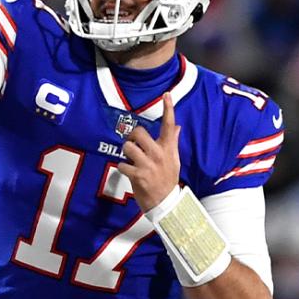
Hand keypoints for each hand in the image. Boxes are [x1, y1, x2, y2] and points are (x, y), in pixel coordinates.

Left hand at [117, 93, 180, 212]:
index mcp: (168, 149)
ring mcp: (149, 165)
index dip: (168, 109)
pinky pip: (122, 164)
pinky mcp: (139, 176)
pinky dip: (122, 167)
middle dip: (132, 137)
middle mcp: (159, 154)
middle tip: (133, 144)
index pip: (169, 125)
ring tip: (132, 160)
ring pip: (128, 147)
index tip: (166, 94)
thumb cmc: (167, 178)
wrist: (166, 203)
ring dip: (126, 153)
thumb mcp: (174, 159)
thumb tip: (176, 126)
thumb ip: (172, 141)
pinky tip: (129, 172)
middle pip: (139, 133)